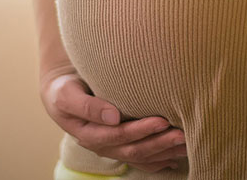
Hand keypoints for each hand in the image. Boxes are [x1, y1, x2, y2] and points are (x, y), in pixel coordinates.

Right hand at [40, 71, 186, 172]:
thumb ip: (87, 106)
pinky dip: (160, 158)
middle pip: (134, 150)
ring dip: (164, 152)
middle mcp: (101, 145)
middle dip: (159, 143)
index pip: (118, 135)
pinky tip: (176, 156)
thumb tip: (113, 117)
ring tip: (186, 144)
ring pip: (141, 156)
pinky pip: (141, 158)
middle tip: (181, 134)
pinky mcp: (119, 144)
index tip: (162, 120)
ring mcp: (111, 147)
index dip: (141, 130)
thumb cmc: (64, 89)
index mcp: (88, 134)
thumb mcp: (67, 94)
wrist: (61, 91)